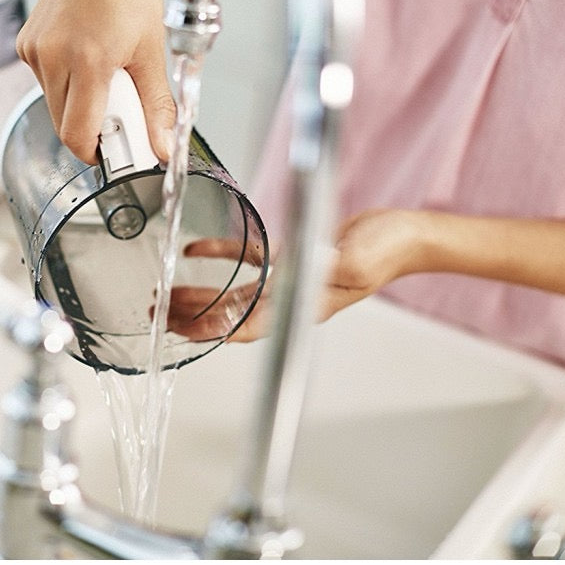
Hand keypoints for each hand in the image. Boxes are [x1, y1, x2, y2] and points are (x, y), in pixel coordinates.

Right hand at [15, 0, 174, 163]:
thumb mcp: (153, 50)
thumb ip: (157, 106)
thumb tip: (164, 148)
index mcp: (88, 60)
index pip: (77, 135)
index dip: (96, 153)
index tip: (116, 150)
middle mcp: (53, 56)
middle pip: (64, 124)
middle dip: (92, 126)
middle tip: (120, 101)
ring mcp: (34, 50)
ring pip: (54, 105)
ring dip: (79, 103)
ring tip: (104, 70)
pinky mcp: (26, 44)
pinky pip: (45, 82)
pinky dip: (66, 81)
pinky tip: (85, 53)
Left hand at [167, 208, 423, 342]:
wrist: (407, 234)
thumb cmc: (390, 249)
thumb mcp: (357, 260)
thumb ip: (328, 269)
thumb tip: (298, 272)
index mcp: (303, 307)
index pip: (246, 327)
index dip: (212, 330)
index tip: (180, 331)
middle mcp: (290, 300)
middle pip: (230, 315)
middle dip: (192, 317)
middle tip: (158, 315)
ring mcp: (290, 282)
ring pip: (232, 293)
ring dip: (199, 294)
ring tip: (166, 294)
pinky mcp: (292, 259)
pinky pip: (247, 261)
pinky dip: (220, 256)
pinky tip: (195, 250)